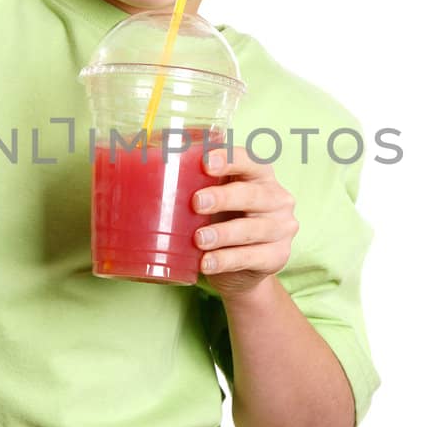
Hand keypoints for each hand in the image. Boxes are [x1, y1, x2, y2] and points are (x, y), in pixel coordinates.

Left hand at [192, 145, 298, 299]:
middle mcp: (277, 199)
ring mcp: (281, 229)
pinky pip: (251, 257)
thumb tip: (146, 157)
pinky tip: (207, 262)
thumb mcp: (212, 198)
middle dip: (223, 197)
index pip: (250, 161)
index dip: (230, 159)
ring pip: (252, 229)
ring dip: (223, 233)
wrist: (241, 269)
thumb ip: (193, 179)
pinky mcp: (278, 257)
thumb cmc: (222, 220)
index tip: (206, 163)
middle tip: (196, 203)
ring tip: (198, 239)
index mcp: (260, 176)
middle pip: (253, 194)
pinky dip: (226, 260)